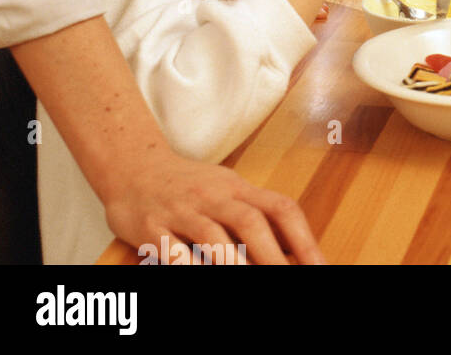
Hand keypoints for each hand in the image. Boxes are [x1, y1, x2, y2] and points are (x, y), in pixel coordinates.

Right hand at [104, 150, 321, 264]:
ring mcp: (183, 211)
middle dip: (272, 257)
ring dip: (235, 265)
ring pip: (214, 238)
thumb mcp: (225, 189)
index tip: (318, 265)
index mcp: (237, 187)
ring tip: (252, 283)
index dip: (302, 237)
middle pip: (251, 222)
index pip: (279, 207)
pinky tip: (204, 277)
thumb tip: (290, 246)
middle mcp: (213, 195)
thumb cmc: (187, 184)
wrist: (133, 166)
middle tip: (289, 279)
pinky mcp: (153, 228)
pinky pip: (174, 253)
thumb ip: (252, 212)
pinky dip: (191, 268)